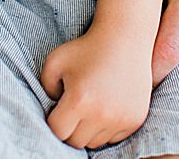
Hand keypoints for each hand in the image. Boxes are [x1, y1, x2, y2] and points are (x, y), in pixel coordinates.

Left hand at [41, 28, 151, 148]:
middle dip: (71, 128)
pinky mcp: (135, 119)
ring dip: (90, 129)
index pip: (57, 132)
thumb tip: (51, 111)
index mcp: (79, 100)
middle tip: (76, 107)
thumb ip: (44, 89)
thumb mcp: (54, 61)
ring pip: (95, 142)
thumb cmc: (86, 48)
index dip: (55, 121)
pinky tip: (108, 106)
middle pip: (76, 142)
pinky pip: (114, 137)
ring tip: (92, 105)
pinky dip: (108, 128)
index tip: (60, 108)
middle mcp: (101, 113)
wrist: (125, 36)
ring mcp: (121, 118)